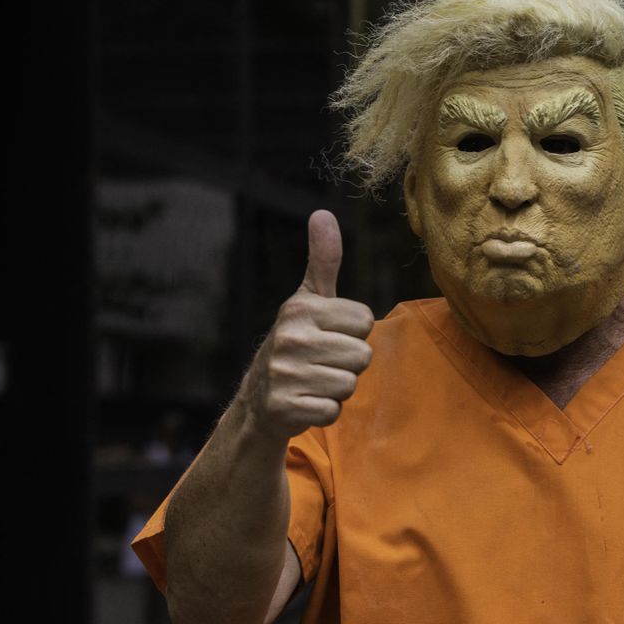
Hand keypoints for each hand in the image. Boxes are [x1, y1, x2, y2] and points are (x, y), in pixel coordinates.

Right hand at [239, 210, 375, 440]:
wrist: (258, 400)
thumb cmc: (296, 342)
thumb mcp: (308, 299)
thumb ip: (323, 259)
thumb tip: (323, 213)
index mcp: (300, 308)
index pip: (365, 321)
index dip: (353, 333)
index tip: (328, 335)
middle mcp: (288, 337)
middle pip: (362, 355)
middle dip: (347, 363)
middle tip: (320, 362)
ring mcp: (284, 374)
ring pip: (349, 384)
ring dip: (337, 388)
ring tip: (313, 381)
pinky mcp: (283, 408)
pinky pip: (333, 411)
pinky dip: (324, 411)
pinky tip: (305, 402)